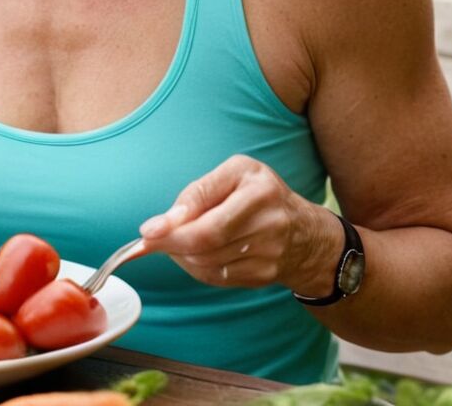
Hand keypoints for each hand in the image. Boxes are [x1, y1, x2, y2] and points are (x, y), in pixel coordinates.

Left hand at [137, 155, 335, 290]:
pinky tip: (191, 254)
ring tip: (173, 240)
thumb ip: (199, 192)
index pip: (210, 219)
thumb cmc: (258, 193)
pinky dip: (196, 267)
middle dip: (170, 243)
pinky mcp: (264, 277)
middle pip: (206, 245)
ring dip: (181, 255)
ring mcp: (269, 256)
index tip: (147, 232)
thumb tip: (163, 222)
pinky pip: (217, 277)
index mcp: (259, 191)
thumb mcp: (234, 174)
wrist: (304, 232)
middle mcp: (269, 225)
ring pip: (208, 263)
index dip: (174, 228)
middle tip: (148, 241)